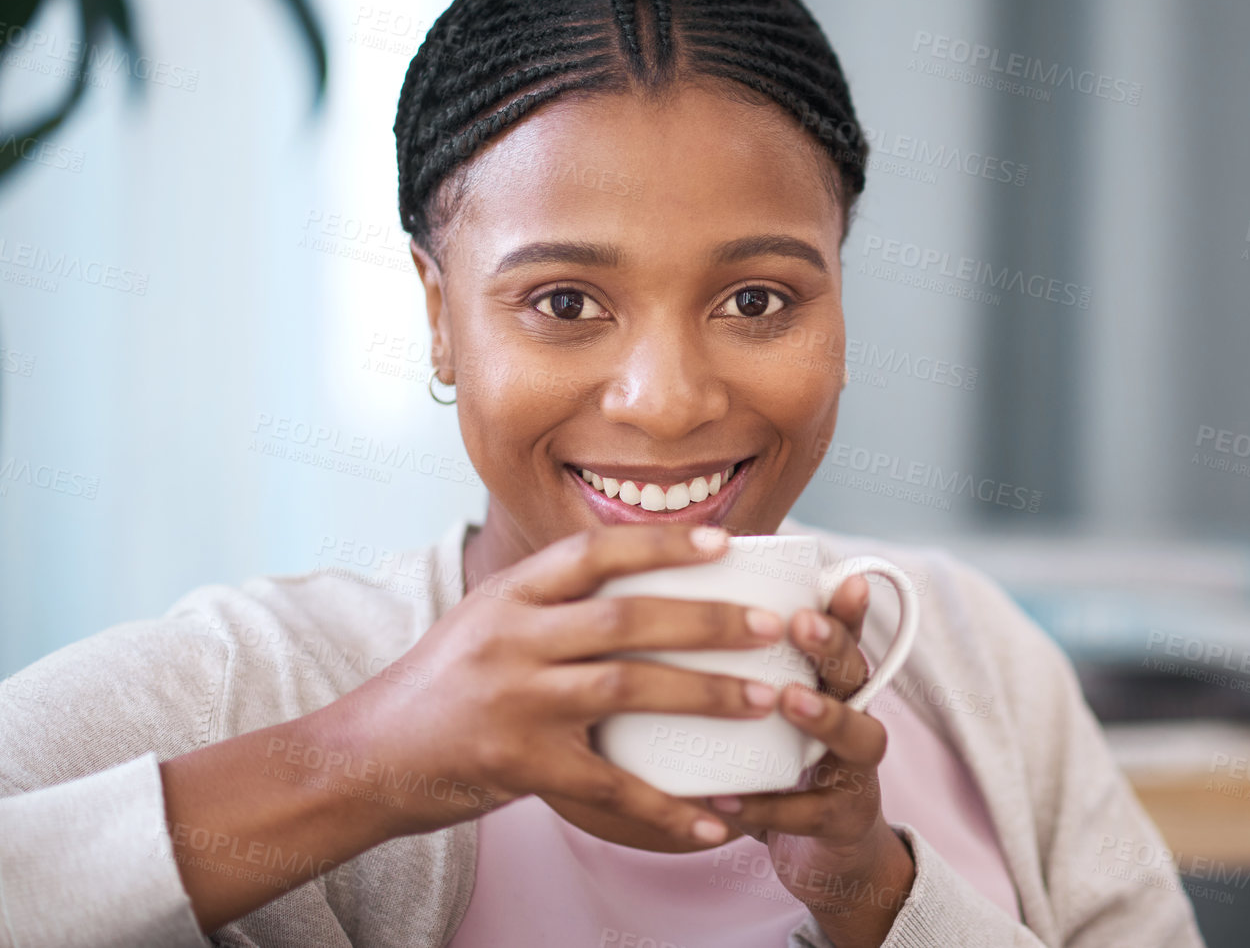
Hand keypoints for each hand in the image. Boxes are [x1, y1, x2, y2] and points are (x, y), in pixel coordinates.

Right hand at [331, 524, 785, 851]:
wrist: (366, 758)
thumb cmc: (443, 685)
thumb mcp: (487, 619)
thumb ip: (551, 600)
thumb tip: (643, 575)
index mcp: (510, 594)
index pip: (594, 551)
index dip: (663, 544)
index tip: (725, 542)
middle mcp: (513, 639)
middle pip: (627, 618)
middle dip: (709, 621)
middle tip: (773, 627)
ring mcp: (514, 702)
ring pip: (628, 689)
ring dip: (706, 695)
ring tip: (765, 700)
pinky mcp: (518, 766)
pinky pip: (607, 785)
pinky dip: (666, 805)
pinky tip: (713, 818)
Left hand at [703, 576, 914, 947]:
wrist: (824, 853)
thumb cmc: (783, 763)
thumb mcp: (769, 711)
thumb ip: (741, 667)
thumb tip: (674, 606)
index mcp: (834, 684)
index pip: (846, 634)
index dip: (846, 608)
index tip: (842, 578)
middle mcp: (855, 715)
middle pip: (857, 673)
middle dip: (833, 646)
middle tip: (799, 624)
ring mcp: (855, 769)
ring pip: (857, 736)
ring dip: (824, 716)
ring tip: (787, 699)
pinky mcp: (842, 820)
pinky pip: (810, 811)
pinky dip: (768, 807)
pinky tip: (726, 799)